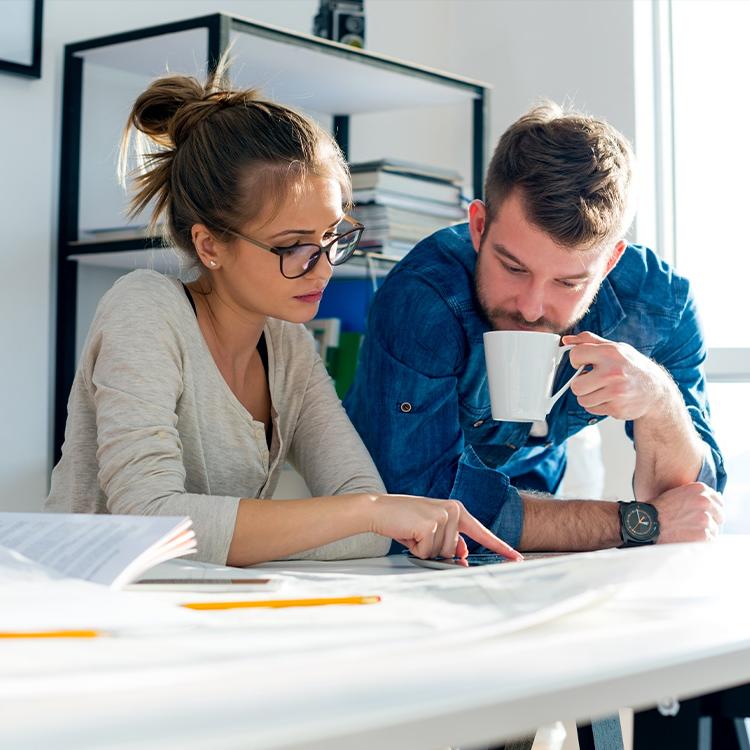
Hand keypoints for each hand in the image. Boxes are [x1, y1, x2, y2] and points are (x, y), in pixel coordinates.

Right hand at [367, 494, 522, 560]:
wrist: (379, 509)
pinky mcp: (430, 524)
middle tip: (418, 534)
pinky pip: (427, 552)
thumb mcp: (432, 529)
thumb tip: (463, 555)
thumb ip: (451, 540)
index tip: (517, 559)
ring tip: (412, 532)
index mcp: (457, 509)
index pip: (482, 532)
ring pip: (442, 553)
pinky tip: (408, 533)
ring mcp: (443, 516)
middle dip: (435, 549)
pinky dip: (415, 548)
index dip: (500, 547)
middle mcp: (453, 510)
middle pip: (455, 551)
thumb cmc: (404, 520)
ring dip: (424, 549)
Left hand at [562, 331, 671, 420]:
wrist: (656, 391)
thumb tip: (566, 340)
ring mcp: (616, 392)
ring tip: (602, 389)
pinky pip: (591, 409)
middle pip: (576, 385)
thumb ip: (589, 341)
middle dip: (580, 384)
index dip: (576, 360)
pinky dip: (597, 405)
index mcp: (611, 353)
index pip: (576, 355)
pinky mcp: (617, 409)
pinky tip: (609, 398)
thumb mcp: (615, 348)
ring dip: (588, 396)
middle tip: (591, 380)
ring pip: (582, 399)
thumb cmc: (632, 366)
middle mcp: (613, 372)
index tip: (582, 363)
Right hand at [651, 483, 724, 543]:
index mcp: (699, 489)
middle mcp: (705, 502)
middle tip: (695, 526)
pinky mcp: (704, 535)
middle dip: (710, 521)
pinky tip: (688, 539)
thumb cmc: (657, 510)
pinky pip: (710, 541)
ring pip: (715, 530)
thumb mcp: (676, 494)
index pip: (719, 501)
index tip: (705, 514)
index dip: (712, 510)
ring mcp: (705, 519)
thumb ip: (695, 496)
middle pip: (719, 516)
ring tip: (687, 533)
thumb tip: (712, 502)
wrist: (646, 523)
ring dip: (704, 533)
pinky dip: (701, 543)